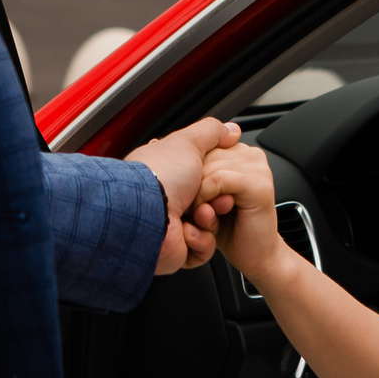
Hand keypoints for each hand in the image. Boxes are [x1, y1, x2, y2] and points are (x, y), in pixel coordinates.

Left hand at [128, 117, 237, 275]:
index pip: (206, 171)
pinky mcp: (181, 248)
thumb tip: (232, 130)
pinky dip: (202, 240)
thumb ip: (212, 132)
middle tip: (218, 196)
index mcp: (171, 171)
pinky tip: (190, 233)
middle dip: (218, 197)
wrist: (146, 217)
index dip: (217, 173)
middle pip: (214, 198)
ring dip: (210, 219)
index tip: (225, 173)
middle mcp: (172, 196)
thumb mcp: (188, 142)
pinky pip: (206, 246)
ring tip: (201, 214)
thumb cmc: (161, 178)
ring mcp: (176, 223)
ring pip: (213, 223)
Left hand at [200, 140, 290, 280]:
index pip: (202, 147)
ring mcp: (255, 170)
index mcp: (232, 153)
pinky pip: (219, 181)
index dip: (192, 174)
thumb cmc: (217, 227)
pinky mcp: (259, 186)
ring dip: (199, 202)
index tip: (195, 195)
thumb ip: (209, 147)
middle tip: (202, 210)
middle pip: (204, 158)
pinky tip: (213, 220)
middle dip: (195, 189)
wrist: (247, 259)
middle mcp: (245, 157)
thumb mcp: (201, 183)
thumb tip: (231, 127)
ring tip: (207, 218)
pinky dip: (206, 203)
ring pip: (210, 170)